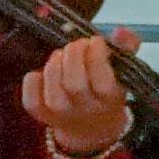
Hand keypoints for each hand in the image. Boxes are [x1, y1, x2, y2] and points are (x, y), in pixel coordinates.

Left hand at [24, 36, 131, 158]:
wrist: (92, 128)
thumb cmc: (106, 90)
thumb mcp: (123, 70)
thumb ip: (126, 47)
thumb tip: (120, 31)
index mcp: (110, 100)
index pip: (102, 80)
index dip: (96, 55)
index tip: (96, 41)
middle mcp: (86, 111)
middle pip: (74, 84)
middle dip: (73, 55)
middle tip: (76, 44)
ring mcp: (62, 115)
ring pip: (53, 91)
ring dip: (54, 64)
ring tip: (61, 55)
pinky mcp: (41, 115)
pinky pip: (31, 99)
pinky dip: (33, 81)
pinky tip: (41, 72)